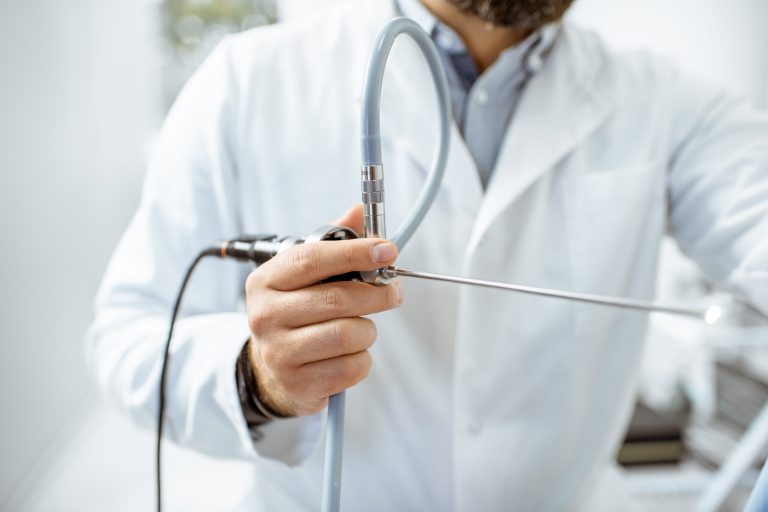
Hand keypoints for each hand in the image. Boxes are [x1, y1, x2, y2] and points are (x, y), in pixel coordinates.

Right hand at [244, 205, 402, 416]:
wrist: (272, 371)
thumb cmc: (297, 313)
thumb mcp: (306, 275)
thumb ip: (334, 242)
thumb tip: (359, 211)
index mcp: (266, 281)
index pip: (311, 260)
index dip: (354, 253)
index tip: (388, 250)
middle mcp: (265, 315)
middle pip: (337, 299)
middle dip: (377, 294)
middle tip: (393, 292)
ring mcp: (279, 352)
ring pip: (349, 334)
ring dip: (367, 329)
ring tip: (362, 327)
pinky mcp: (298, 384)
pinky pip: (352, 367)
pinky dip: (362, 359)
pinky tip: (350, 353)